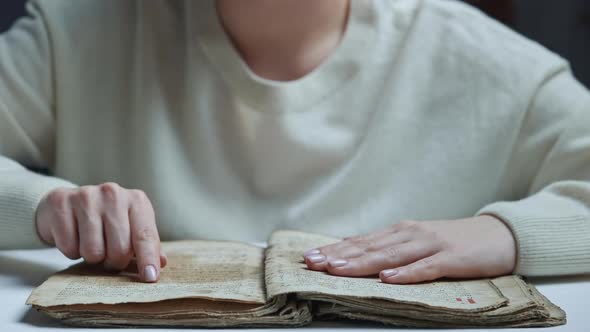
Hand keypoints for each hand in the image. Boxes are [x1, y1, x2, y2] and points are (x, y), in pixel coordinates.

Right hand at [35, 183, 166, 282]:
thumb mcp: (130, 227)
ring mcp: (86, 196)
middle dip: (114, 261)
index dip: (147, 259)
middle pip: (119, 248)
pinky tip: (73, 236)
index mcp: (136, 200)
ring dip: (92, 257)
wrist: (64, 204)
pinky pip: (69, 247)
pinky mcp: (61, 203)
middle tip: (108, 255)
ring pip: (93, 251)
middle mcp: (113, 194)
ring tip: (90, 243)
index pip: (145, 235)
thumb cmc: (104, 220)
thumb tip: (160, 263)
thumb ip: (146, 244)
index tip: (149, 278)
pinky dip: (70, 251)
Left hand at [303, 216, 515, 283]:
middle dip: (337, 255)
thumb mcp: (417, 242)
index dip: (334, 249)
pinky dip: (405, 273)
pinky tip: (387, 279)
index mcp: (399, 232)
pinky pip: (425, 268)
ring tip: (336, 269)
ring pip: (389, 256)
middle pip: (368, 247)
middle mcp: (410, 234)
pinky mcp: (451, 258)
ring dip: (361, 263)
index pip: (360, 241)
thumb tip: (356, 255)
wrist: (498, 235)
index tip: (308, 257)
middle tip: (311, 262)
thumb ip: (390, 248)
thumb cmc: (453, 242)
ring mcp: (430, 245)